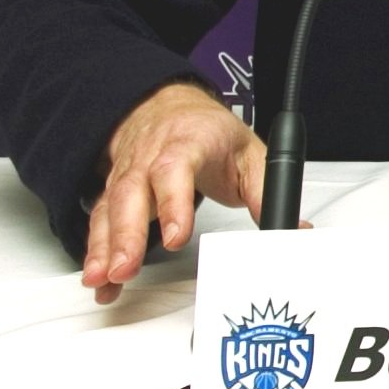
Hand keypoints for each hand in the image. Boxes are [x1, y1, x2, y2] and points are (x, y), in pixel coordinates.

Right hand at [87, 81, 265, 303]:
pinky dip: (96, 255)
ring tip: (103, 282)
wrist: (166, 106)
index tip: (175, 238)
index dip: (172, 205)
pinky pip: (99, 224)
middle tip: (125, 270)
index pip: (174, 171)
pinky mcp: (111, 195)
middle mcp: (148, 160)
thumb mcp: (248, 152)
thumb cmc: (207, 131)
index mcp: (185, 144)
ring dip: (102, 250)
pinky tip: (100, 282)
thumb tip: (292, 226)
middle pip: (130, 195)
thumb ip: (265, 191)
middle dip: (126, 236)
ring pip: (108, 212)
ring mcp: (125, 177)